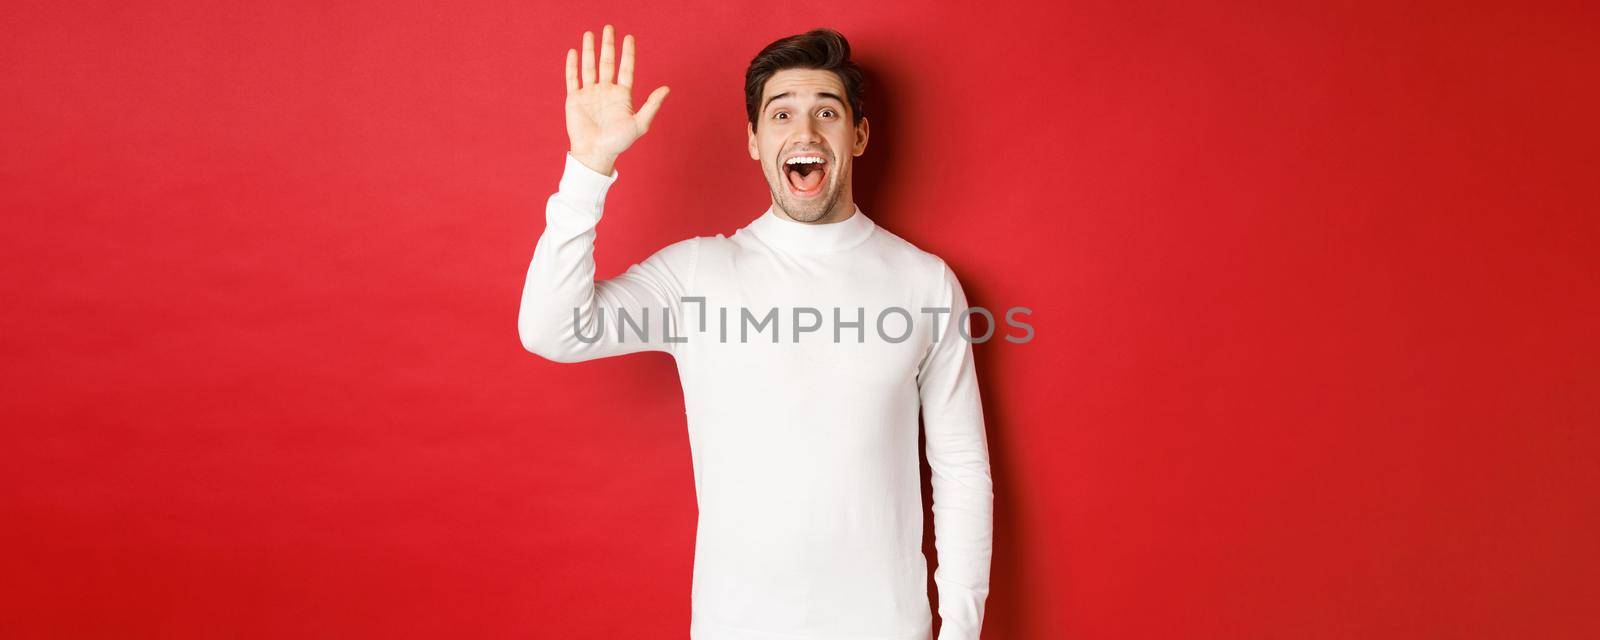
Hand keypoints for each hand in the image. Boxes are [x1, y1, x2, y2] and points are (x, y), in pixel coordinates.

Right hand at [564, 24, 669, 175]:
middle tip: (609, 28)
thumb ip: (652, 105)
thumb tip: (667, 88)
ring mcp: (590, 94)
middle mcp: (606, 91)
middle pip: (607, 63)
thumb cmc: (619, 142)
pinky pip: (573, 79)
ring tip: (590, 34)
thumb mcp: (640, 123)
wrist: (596, 153)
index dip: (628, 53)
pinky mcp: (574, 99)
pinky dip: (572, 65)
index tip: (629, 38)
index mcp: (622, 95)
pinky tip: (574, 52)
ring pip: (589, 67)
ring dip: (589, 50)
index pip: (626, 69)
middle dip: (608, 45)